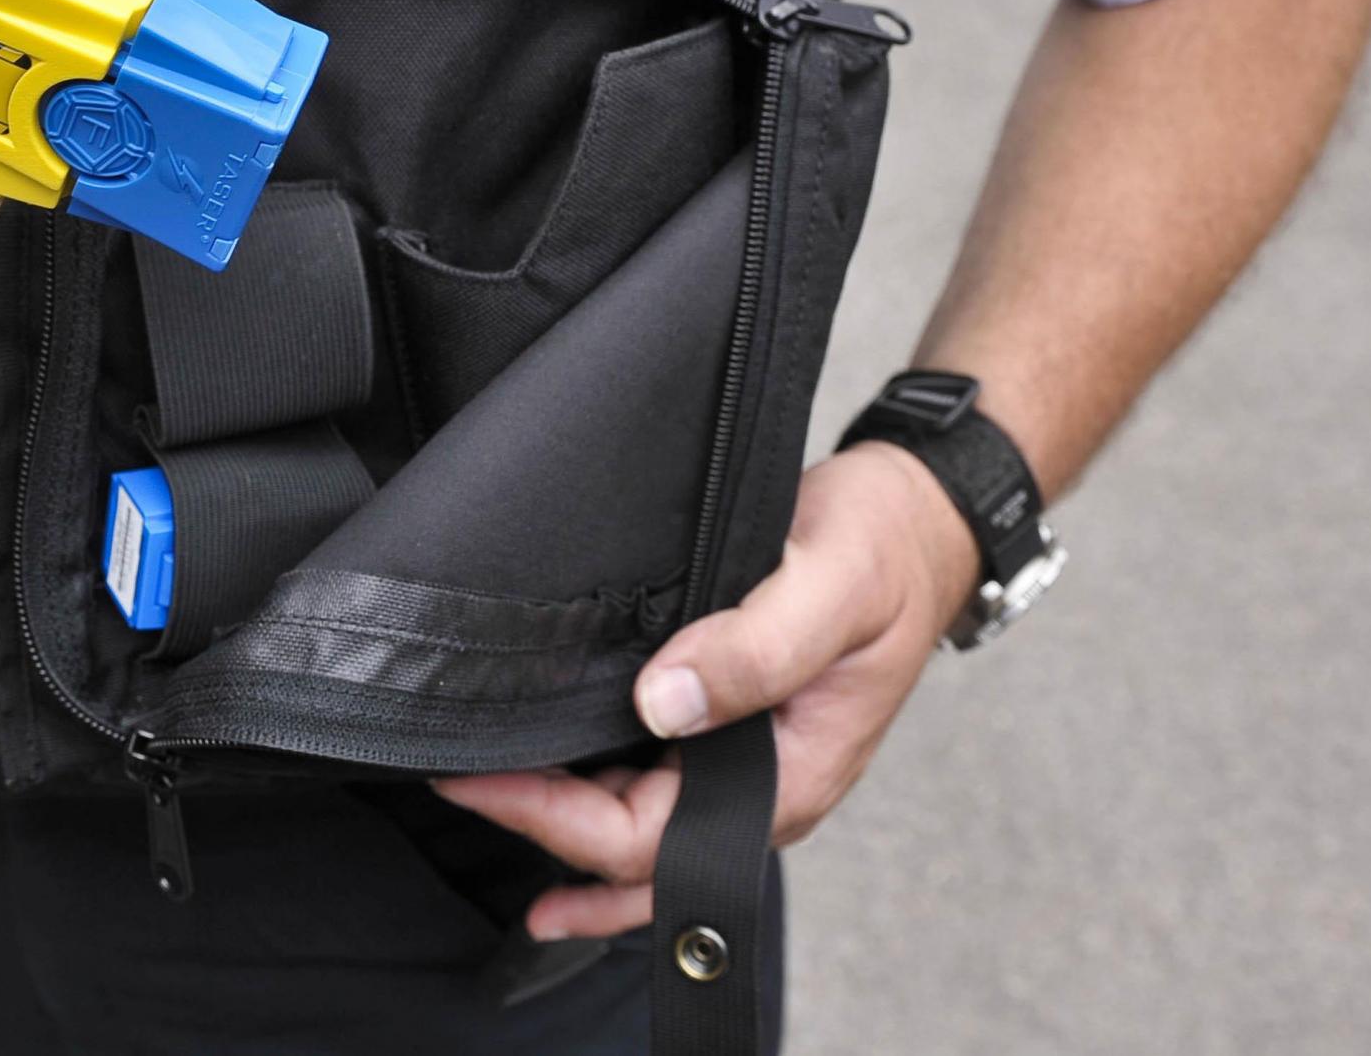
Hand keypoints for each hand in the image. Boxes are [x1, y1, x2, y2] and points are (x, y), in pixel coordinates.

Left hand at [434, 442, 981, 939]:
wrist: (921, 521)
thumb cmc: (886, 551)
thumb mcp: (829, 587)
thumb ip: (754, 649)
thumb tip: (666, 704)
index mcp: (790, 775)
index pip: (652, 839)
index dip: (558, 821)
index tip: (478, 778)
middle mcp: (761, 783)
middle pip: (632, 850)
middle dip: (540, 831)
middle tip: (449, 779)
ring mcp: (744, 759)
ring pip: (637, 823)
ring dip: (560, 818)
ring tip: (473, 786)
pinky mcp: (727, 722)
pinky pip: (649, 778)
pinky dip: (590, 784)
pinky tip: (541, 766)